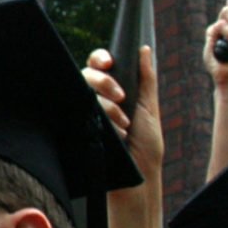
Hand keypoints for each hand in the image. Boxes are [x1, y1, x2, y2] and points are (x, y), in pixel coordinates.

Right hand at [84, 46, 163, 187]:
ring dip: (107, 106)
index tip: (110, 63)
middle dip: (103, 81)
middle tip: (121, 96)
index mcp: (115, 91)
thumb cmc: (146, 146)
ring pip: (83, 93)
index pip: (100, 65)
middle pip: (87, 75)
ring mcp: (86, 114)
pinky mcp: (78, 128)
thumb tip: (144, 50)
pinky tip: (114, 133)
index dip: (101, 59)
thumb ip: (146, 79)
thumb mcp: (150, 109)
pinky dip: (99, 119)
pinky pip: (77, 111)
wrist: (137, 177)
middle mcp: (97, 100)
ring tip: (124, 124)